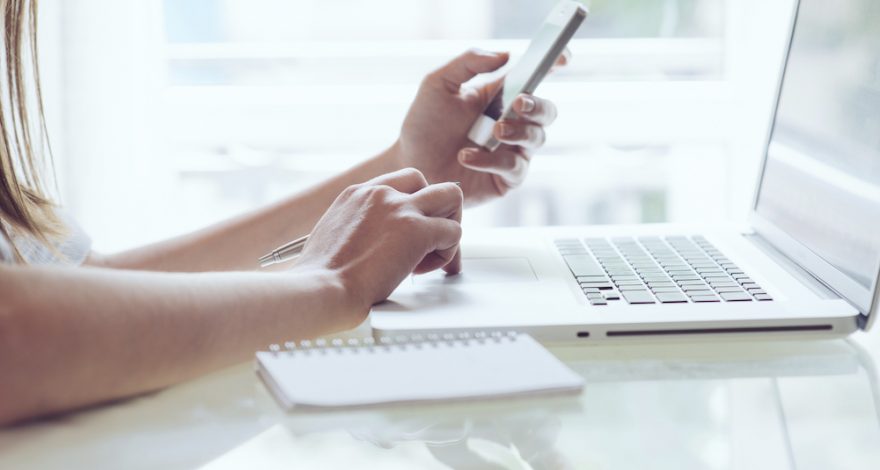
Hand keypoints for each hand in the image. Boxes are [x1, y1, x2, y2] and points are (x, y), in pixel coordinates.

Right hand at [296, 168, 462, 313]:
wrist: (319, 290)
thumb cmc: (321, 278)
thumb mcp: (334, 236)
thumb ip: (359, 227)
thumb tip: (375, 242)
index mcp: (358, 193)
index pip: (403, 181)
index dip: (414, 206)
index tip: (409, 232)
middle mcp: (381, 193)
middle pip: (430, 183)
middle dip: (438, 212)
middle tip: (431, 241)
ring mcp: (400, 209)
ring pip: (452, 197)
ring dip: (449, 226)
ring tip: (432, 254)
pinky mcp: (417, 231)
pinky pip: (454, 232)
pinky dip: (447, 255)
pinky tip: (424, 270)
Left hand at [395, 49, 566, 205]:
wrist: (410, 164)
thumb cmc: (424, 124)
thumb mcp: (438, 84)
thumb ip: (468, 63)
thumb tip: (506, 55)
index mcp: (500, 97)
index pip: (532, 78)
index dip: (553, 65)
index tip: (561, 58)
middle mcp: (512, 123)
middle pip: (546, 111)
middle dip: (537, 105)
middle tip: (518, 103)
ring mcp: (511, 151)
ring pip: (537, 139)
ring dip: (518, 132)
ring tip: (494, 130)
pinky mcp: (505, 179)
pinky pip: (514, 168)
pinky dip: (492, 161)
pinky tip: (466, 155)